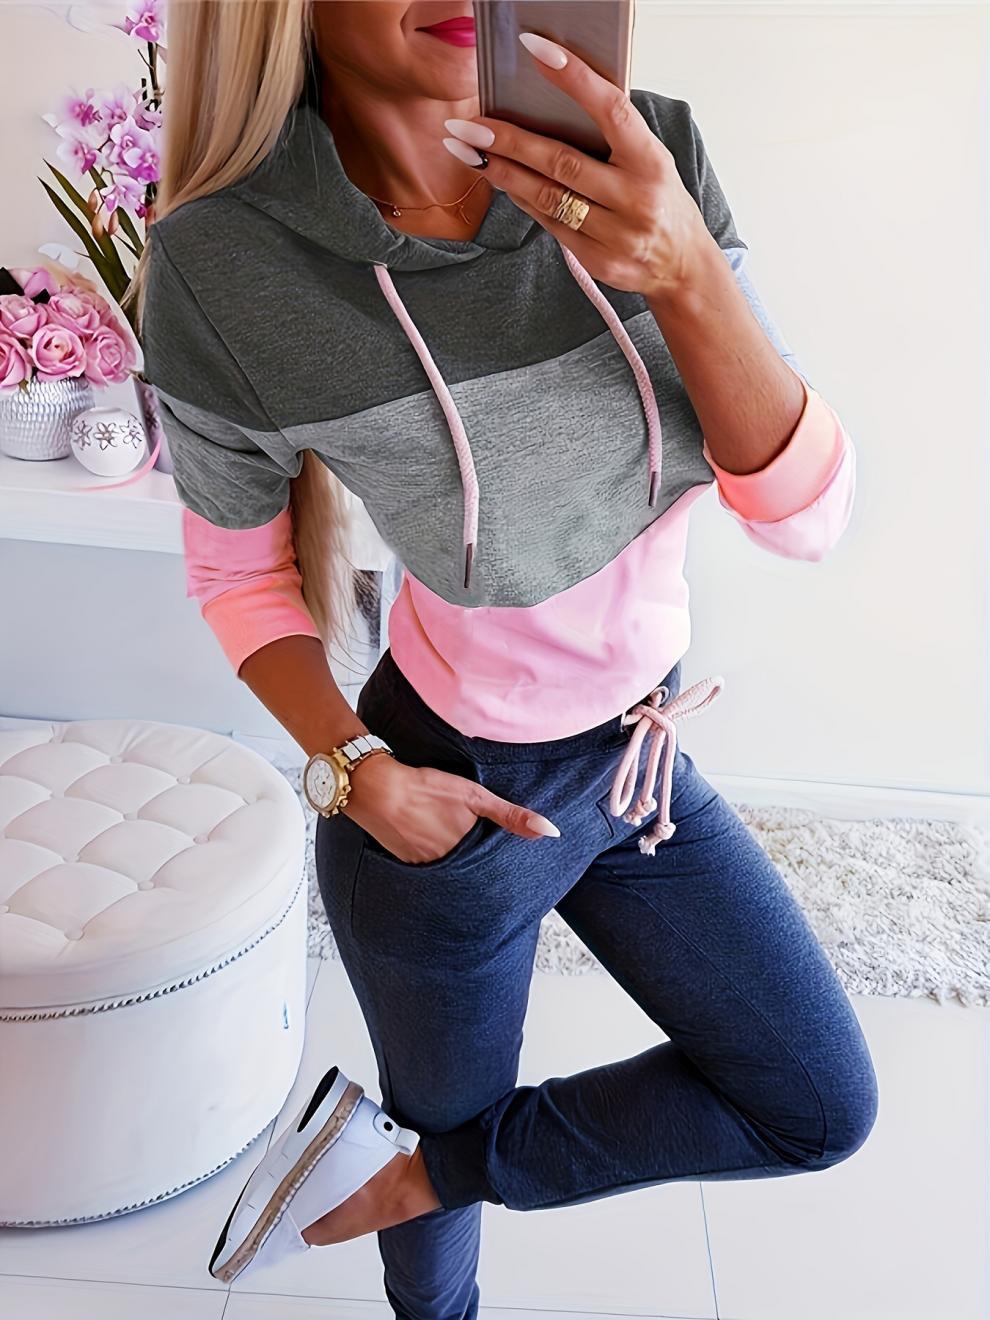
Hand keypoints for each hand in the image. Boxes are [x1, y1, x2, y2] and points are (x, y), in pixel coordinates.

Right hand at [340, 751, 559, 864]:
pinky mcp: (407, 865)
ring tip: (453, 845)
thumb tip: (550, 832)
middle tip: (476, 850)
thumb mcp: (474, 796)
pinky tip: (430, 842)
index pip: (491, 863)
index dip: (497, 858)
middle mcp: (447, 866)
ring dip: (455, 862)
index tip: (505, 858)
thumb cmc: (425, 788)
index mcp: (467, 851)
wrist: (376, 790)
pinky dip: (434, 859)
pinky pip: (429, 868)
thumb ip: (511, 816)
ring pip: (450, 869)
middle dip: (477, 864)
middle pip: (471, 869)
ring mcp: (425, 868)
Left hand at [441, 32, 711, 300]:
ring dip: (502, 172)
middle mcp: (636, 198)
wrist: (681, 265)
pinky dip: (521, 199)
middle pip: (561, 163)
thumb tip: (555, 98)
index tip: (535, 49)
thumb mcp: (650, 161)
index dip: (574, 78)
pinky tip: (498, 179)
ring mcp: (617, 235)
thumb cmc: (659, 199)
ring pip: (548, 198)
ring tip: (467, 151)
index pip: (611, 110)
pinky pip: (551, 225)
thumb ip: (613, 136)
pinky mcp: (600, 261)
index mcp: (651, 161)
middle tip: (468, 126)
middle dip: (509, 141)